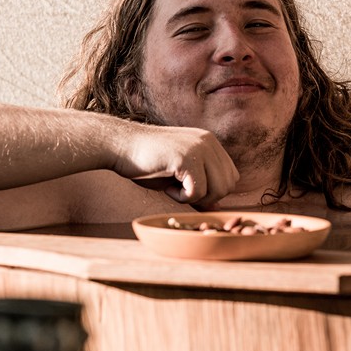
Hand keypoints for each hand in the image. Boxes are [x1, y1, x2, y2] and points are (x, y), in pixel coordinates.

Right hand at [113, 125, 238, 205]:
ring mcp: (199, 148)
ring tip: (173, 187)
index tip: (187, 187)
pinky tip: (166, 186)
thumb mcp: (179, 173)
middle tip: (180, 190)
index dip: (212, 191)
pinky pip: (197, 192)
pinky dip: (181, 197)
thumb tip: (217, 208)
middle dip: (206, 197)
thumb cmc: (146, 162)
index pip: (231, 176)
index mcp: (210, 142)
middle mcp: (208, 142)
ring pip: (218, 190)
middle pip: (228, 185)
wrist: (119, 146)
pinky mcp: (186, 158)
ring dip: (194, 197)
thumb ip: (201, 185)